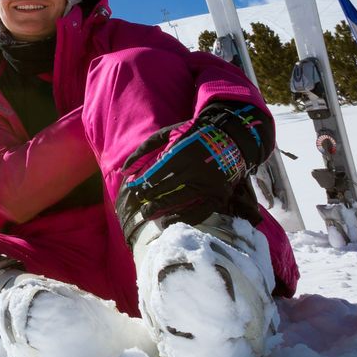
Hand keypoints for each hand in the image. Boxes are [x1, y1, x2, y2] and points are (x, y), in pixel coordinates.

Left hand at [115, 102, 272, 244]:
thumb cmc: (194, 136)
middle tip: (140, 206)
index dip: (143, 185)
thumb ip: (145, 149)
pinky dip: (182, 218)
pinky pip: (199, 213)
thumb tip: (125, 170)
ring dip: (161, 210)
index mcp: (182, 154)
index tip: (135, 190)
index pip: (156, 175)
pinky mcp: (218, 196)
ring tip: (148, 215)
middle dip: (149, 199)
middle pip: (165, 190)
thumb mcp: (168, 134)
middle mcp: (195, 170)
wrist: (231, 139)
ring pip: (180, 202)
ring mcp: (208, 185)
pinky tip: (168, 221)